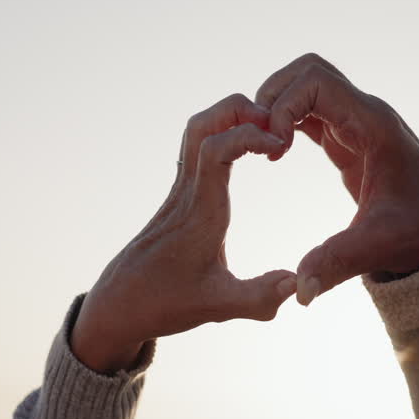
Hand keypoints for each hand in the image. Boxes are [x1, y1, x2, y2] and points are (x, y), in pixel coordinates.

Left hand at [71, 94, 297, 373]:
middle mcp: (188, 193)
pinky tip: (248, 150)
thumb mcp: (217, 308)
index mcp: (200, 212)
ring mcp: (180, 191)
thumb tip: (299, 285)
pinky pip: (198, 148)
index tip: (280, 147)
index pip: (216, 149)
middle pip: (201, 124)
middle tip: (277, 125)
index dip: (250, 135)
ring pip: (196, 131)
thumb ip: (259, 298)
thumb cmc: (164, 304)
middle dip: (240, 110)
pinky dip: (225, 134)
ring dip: (231, 119)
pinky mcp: (179, 196)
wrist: (119, 304)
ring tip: (267, 133)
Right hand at [255, 53, 418, 305]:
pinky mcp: (348, 136)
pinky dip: (286, 120)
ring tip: (265, 149)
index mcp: (373, 126)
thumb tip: (299, 293)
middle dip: (273, 98)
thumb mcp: (378, 247)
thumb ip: (336, 263)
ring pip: (306, 85)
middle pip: (307, 71)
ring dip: (277, 107)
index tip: (274, 149)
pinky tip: (276, 154)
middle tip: (260, 142)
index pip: (317, 82)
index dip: (284, 107)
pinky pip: (309, 109)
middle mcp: (365, 113)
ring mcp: (356, 122)